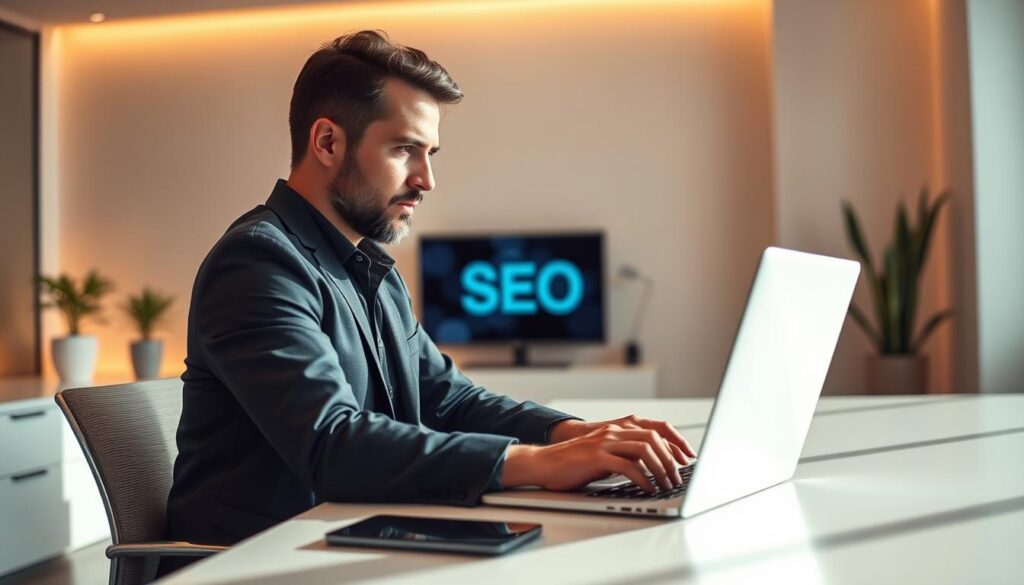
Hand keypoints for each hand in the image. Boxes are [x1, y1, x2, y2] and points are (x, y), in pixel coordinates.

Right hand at [502, 423, 693, 492]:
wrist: (543, 463)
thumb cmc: (572, 463)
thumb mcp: (604, 456)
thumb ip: (624, 456)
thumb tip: (649, 468)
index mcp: (617, 429)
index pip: (655, 429)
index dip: (675, 442)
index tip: (687, 457)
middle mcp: (613, 431)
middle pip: (654, 438)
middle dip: (671, 458)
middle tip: (678, 476)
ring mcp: (605, 442)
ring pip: (644, 449)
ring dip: (660, 468)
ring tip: (666, 484)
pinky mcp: (596, 456)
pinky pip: (628, 466)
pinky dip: (643, 478)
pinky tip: (648, 488)